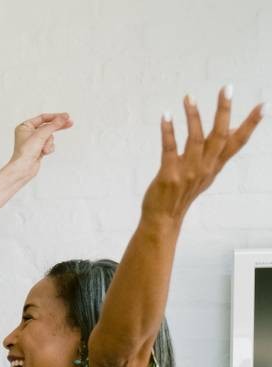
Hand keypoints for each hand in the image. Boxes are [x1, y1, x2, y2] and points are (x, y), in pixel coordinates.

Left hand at [9, 112, 73, 178]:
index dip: (55, 117)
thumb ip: (53, 125)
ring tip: (43, 149)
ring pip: (49, 137)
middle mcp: (28, 133)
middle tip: (70, 123)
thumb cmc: (26, 152)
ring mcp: (34, 141)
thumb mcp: (41, 135)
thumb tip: (63, 117)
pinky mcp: (38, 149)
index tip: (66, 116)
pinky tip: (44, 153)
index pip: (42, 118)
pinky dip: (48, 148)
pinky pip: (49, 145)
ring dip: (49, 143)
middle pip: (47, 126)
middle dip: (57, 127)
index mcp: (25, 126)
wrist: (24, 169)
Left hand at [142, 87, 262, 223]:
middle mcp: (206, 167)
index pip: (238, 142)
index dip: (251, 124)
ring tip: (189, 97)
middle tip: (228, 88)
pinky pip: (170, 148)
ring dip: (193, 116)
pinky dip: (168, 131)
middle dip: (224, 111)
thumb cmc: (183, 192)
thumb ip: (219, 152)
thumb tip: (233, 129)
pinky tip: (166, 116)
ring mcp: (188, 172)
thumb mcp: (207, 172)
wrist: (164, 219)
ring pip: (195, 139)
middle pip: (220, 136)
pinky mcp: (169, 175)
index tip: (263, 105)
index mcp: (216, 166)